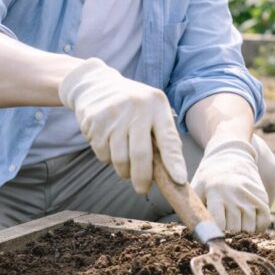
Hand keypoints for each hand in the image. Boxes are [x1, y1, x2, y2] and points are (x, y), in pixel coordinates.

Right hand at [59, 58, 186, 193]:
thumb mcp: (152, 109)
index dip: (174, 161)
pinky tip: (109, 144)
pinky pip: (103, 154)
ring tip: (126, 163)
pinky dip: (108, 158)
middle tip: (143, 189)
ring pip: (120, 159)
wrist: (96, 85)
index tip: (179, 180)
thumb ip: (161, 134)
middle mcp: (137, 109)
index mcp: (157, 105)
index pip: (168, 138)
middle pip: (141, 155)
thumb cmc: (133, 104)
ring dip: (124, 170)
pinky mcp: (95, 123)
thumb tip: (170, 171)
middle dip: (143, 178)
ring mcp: (114, 115)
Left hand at [191, 139, 270, 232]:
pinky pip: (264, 223)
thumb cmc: (209, 179)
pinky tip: (248, 223)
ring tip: (234, 224)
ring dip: (242, 232)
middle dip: (228, 234)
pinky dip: (257, 229)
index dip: (216, 234)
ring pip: (250, 229)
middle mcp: (234, 193)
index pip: (219, 224)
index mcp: (215, 192)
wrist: (232, 157)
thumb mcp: (197, 190)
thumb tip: (184, 234)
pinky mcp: (262, 197)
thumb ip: (192, 210)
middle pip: (235, 229)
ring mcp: (250, 196)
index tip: (213, 234)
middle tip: (223, 228)